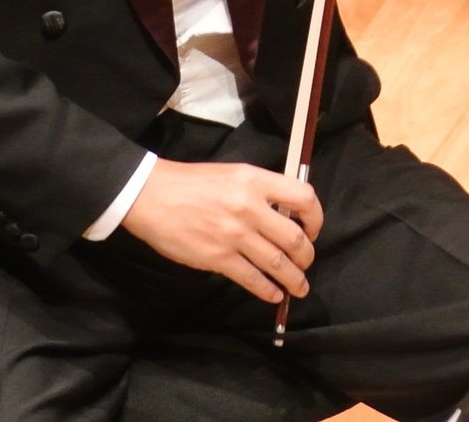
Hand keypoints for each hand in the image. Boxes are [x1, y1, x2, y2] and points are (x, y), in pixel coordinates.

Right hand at [120, 159, 321, 303]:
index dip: (315, 217)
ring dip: (294, 279)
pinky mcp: (218, 259)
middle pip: (294, 237)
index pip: (303, 197)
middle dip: (307, 255)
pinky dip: (268, 290)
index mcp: (255, 180)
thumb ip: (259, 191)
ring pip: (277, 263)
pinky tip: (274, 294)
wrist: (153, 195)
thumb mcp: (233, 173)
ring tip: (299, 287)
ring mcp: (235, 235)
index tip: (313, 229)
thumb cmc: (193, 182)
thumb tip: (283, 214)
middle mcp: (250, 207)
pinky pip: (252, 279)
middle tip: (306, 262)